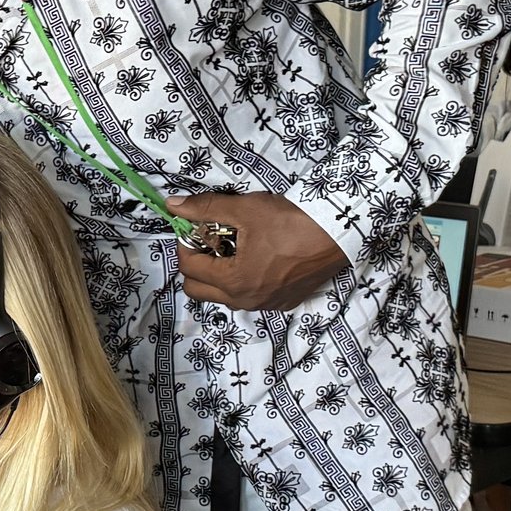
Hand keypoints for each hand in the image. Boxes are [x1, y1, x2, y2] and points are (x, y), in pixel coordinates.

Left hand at [165, 193, 347, 312]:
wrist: (338, 233)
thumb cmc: (290, 221)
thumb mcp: (244, 210)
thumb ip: (205, 208)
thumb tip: (173, 205)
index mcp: (233, 281)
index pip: (188, 267)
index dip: (185, 243)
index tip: (194, 227)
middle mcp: (246, 301)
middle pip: (198, 289)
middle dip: (196, 264)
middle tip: (208, 240)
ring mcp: (266, 305)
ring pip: (223, 296)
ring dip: (218, 275)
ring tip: (233, 248)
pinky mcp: (284, 303)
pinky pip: (250, 298)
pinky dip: (243, 281)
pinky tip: (257, 259)